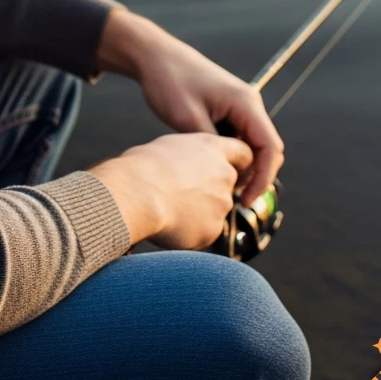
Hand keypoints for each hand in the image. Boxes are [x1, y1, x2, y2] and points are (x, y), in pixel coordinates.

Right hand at [88, 131, 254, 250]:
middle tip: (183, 193)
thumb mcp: (169, 147)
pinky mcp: (213, 230)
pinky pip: (204, 232)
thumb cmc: (143, 166)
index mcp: (212, 148)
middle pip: (227, 184)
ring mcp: (222, 204)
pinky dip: (191, 231)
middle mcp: (224, 174)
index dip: (240, 161)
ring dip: (199, 212)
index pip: (243, 152)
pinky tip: (170, 224)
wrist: (137, 194)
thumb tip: (187, 166)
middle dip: (210, 190)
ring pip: (214, 210)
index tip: (232, 168)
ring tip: (168, 209)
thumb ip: (189, 156)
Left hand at [96, 8, 283, 206]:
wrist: (155, 56)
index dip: (262, 178)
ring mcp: (239, 105)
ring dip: (242, 166)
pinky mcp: (227, 108)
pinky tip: (212, 167)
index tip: (245, 201)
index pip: (270, 148)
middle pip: (266, 148)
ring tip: (220, 186)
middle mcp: (249, 103)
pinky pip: (238, 136)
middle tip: (233, 199)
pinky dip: (231, 154)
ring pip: (251, 144)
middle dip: (254, 176)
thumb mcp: (189, 121)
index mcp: (246, 104)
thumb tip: (227, 175)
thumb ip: (213, 148)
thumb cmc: (170, 83)